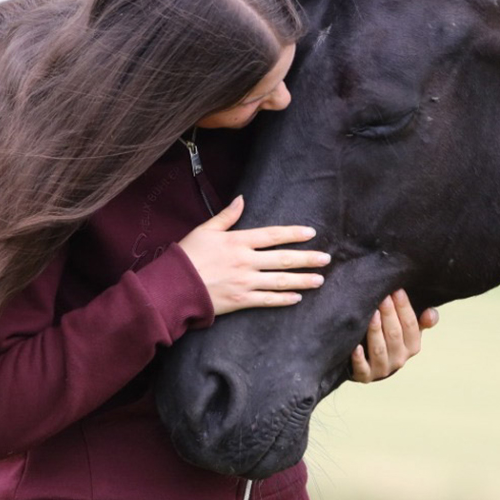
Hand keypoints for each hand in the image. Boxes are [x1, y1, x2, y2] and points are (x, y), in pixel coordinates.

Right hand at [177, 196, 329, 315]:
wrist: (174, 287)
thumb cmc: (187, 256)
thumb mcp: (205, 230)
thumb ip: (227, 216)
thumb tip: (241, 199)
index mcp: (238, 241)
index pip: (272, 235)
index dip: (293, 234)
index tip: (311, 233)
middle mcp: (245, 261)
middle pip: (283, 259)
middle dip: (307, 259)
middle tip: (326, 259)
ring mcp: (245, 282)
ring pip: (280, 281)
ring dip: (302, 280)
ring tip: (319, 280)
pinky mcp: (241, 301)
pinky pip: (268, 300)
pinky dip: (284, 299)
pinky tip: (297, 297)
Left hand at [350, 290, 437, 382]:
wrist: (372, 364)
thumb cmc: (392, 339)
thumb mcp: (409, 330)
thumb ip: (422, 321)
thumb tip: (430, 313)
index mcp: (413, 346)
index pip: (411, 326)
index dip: (404, 308)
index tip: (397, 291)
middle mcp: (399, 359)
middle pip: (394, 334)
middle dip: (389, 314)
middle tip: (382, 297)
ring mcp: (382, 369)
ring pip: (379, 349)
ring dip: (376, 331)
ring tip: (372, 314)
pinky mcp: (364, 376)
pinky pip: (362, 368)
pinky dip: (359, 359)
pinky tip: (355, 347)